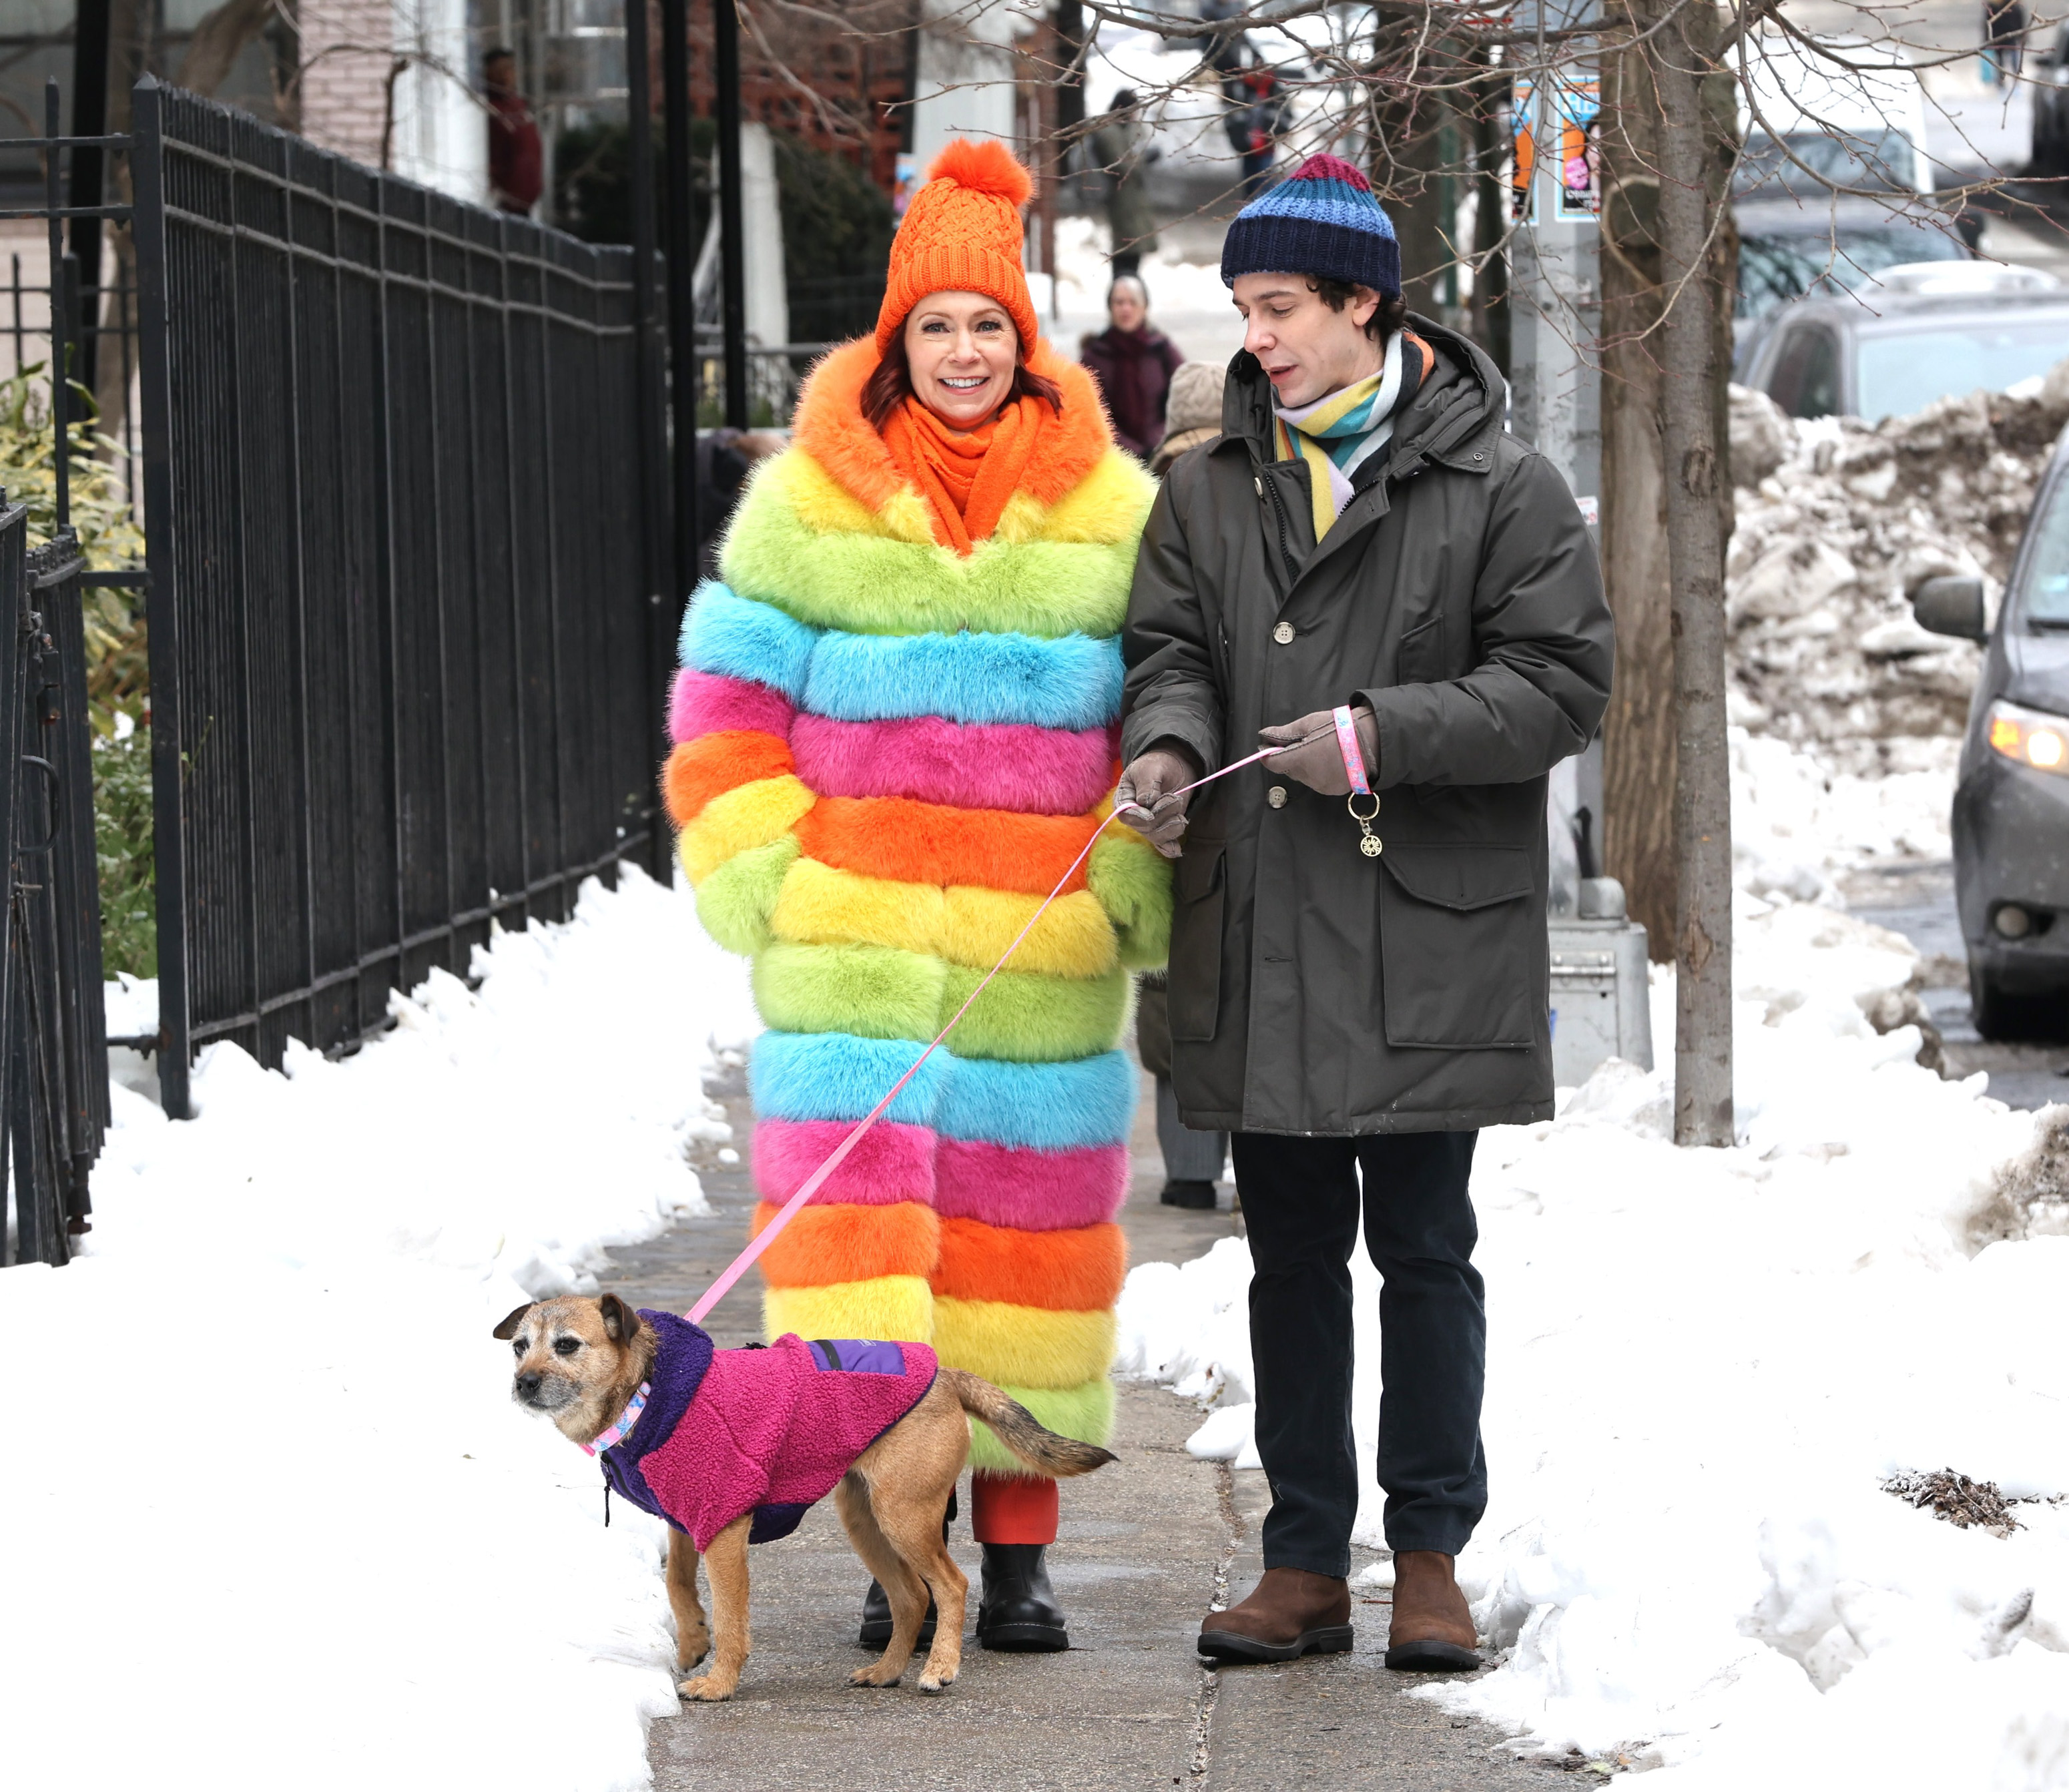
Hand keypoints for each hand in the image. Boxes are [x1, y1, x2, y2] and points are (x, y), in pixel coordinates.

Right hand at [1115, 744, 1201, 858]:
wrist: (1174, 767)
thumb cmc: (1156, 765)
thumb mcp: (1149, 769)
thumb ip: (1147, 785)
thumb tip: (1146, 803)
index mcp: (1123, 800)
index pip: (1126, 816)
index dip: (1139, 817)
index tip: (1151, 814)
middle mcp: (1134, 816)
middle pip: (1145, 828)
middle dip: (1162, 815)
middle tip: (1174, 798)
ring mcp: (1149, 825)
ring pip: (1158, 837)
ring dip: (1172, 826)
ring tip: (1179, 808)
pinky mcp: (1163, 830)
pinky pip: (1165, 845)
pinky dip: (1170, 848)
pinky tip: (1176, 849)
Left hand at [1259, 705, 1375, 795]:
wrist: (1373, 740)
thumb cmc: (1339, 727)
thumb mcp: (1310, 723)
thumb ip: (1284, 733)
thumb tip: (1264, 736)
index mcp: (1300, 759)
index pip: (1272, 763)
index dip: (1267, 755)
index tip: (1267, 747)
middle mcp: (1309, 777)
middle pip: (1289, 770)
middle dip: (1290, 758)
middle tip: (1303, 742)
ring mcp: (1322, 786)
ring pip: (1304, 777)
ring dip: (1305, 766)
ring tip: (1321, 750)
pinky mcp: (1334, 791)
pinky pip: (1318, 782)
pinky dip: (1318, 773)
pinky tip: (1330, 760)